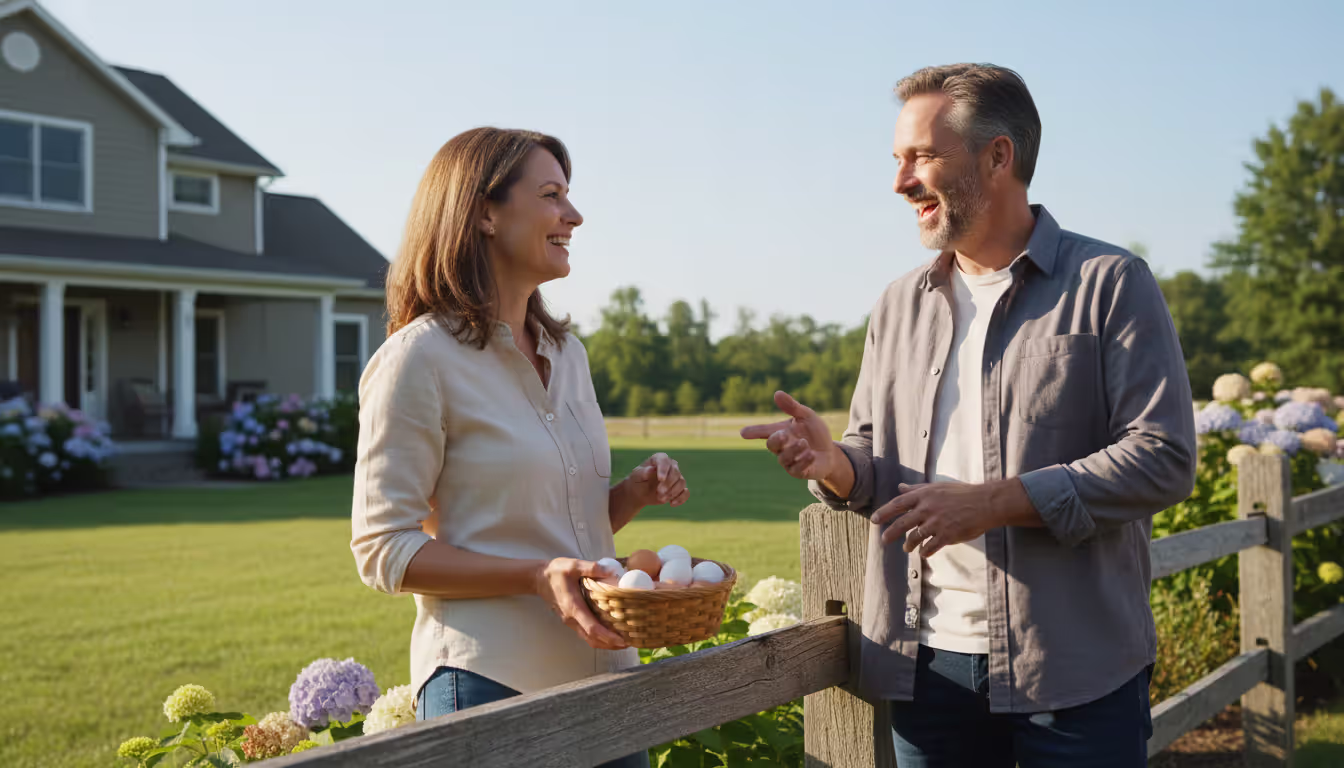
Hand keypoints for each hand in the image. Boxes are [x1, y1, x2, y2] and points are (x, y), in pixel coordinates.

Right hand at [533, 558, 628, 649]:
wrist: (539, 578)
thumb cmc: (556, 572)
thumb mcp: (573, 565)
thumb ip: (591, 567)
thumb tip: (611, 571)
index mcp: (573, 607)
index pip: (592, 628)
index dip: (607, 637)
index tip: (622, 641)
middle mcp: (572, 618)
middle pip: (592, 639)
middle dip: (611, 644)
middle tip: (629, 643)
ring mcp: (570, 621)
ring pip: (589, 639)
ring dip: (606, 643)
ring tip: (623, 641)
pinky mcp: (571, 620)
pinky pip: (586, 634)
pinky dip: (599, 638)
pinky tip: (610, 633)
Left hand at [627, 452, 689, 507]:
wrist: (639, 492)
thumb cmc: (637, 481)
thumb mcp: (636, 476)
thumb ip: (642, 472)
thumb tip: (651, 470)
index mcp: (659, 459)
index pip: (664, 460)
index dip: (664, 469)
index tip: (660, 479)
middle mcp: (670, 466)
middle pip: (676, 472)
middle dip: (668, 483)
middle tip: (659, 492)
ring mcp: (676, 477)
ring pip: (681, 482)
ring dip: (672, 492)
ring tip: (661, 499)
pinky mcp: (679, 489)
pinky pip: (685, 493)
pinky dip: (681, 498)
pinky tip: (672, 503)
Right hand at [741, 391, 841, 481]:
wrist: (830, 452)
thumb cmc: (815, 433)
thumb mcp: (806, 416)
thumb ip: (792, 406)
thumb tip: (777, 393)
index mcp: (781, 432)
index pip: (764, 431)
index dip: (753, 431)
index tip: (743, 433)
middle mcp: (782, 447)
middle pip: (771, 445)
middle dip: (776, 440)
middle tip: (784, 435)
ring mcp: (789, 461)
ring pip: (784, 458)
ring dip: (793, 450)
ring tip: (805, 443)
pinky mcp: (799, 472)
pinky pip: (796, 469)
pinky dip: (803, 461)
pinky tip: (811, 454)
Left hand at [872, 482, 1009, 557]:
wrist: (985, 503)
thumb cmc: (962, 493)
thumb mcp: (937, 486)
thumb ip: (917, 488)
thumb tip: (900, 487)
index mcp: (924, 495)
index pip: (898, 504)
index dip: (884, 512)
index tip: (873, 520)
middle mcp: (927, 509)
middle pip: (902, 523)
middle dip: (890, 533)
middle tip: (883, 540)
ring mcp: (936, 523)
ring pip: (915, 537)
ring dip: (909, 545)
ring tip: (907, 548)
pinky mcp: (947, 535)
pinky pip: (930, 547)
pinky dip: (925, 551)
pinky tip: (923, 553)